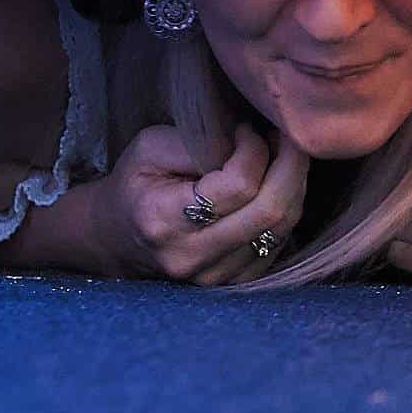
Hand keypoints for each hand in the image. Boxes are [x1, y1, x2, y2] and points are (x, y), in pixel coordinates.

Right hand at [89, 123, 306, 284]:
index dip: (255, 150)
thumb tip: (252, 139)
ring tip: (285, 156)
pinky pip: (279, 243)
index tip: (248, 129)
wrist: (116, 237)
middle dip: (292, 165)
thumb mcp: (150, 147)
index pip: (239, 185)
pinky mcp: (233, 283)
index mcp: (164, 220)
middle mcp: (191, 256)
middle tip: (288, 136)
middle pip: (270, 211)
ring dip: (295, 186)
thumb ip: (200, 141)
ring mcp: (214, 277)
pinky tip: (279, 185)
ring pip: (281, 229)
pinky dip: (288, 209)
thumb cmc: (136, 183)